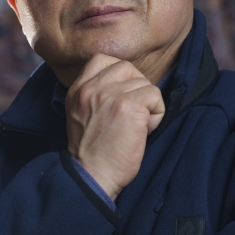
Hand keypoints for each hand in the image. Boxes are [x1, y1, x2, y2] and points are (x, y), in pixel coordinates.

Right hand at [65, 53, 164, 199]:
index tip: (123, 93)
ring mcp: (111, 94)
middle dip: (137, 86)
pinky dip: (157, 113)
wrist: (91, 175)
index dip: (119, 72)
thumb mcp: (79, 114)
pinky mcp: (129, 105)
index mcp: (77, 89)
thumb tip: (122, 85)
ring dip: (148, 105)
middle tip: (134, 112)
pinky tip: (145, 130)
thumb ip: (93, 95)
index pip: (100, 59)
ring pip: (144, 83)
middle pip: (126, 67)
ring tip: (137, 126)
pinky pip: (155, 95)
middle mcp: (92, 87)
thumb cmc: (91, 152)